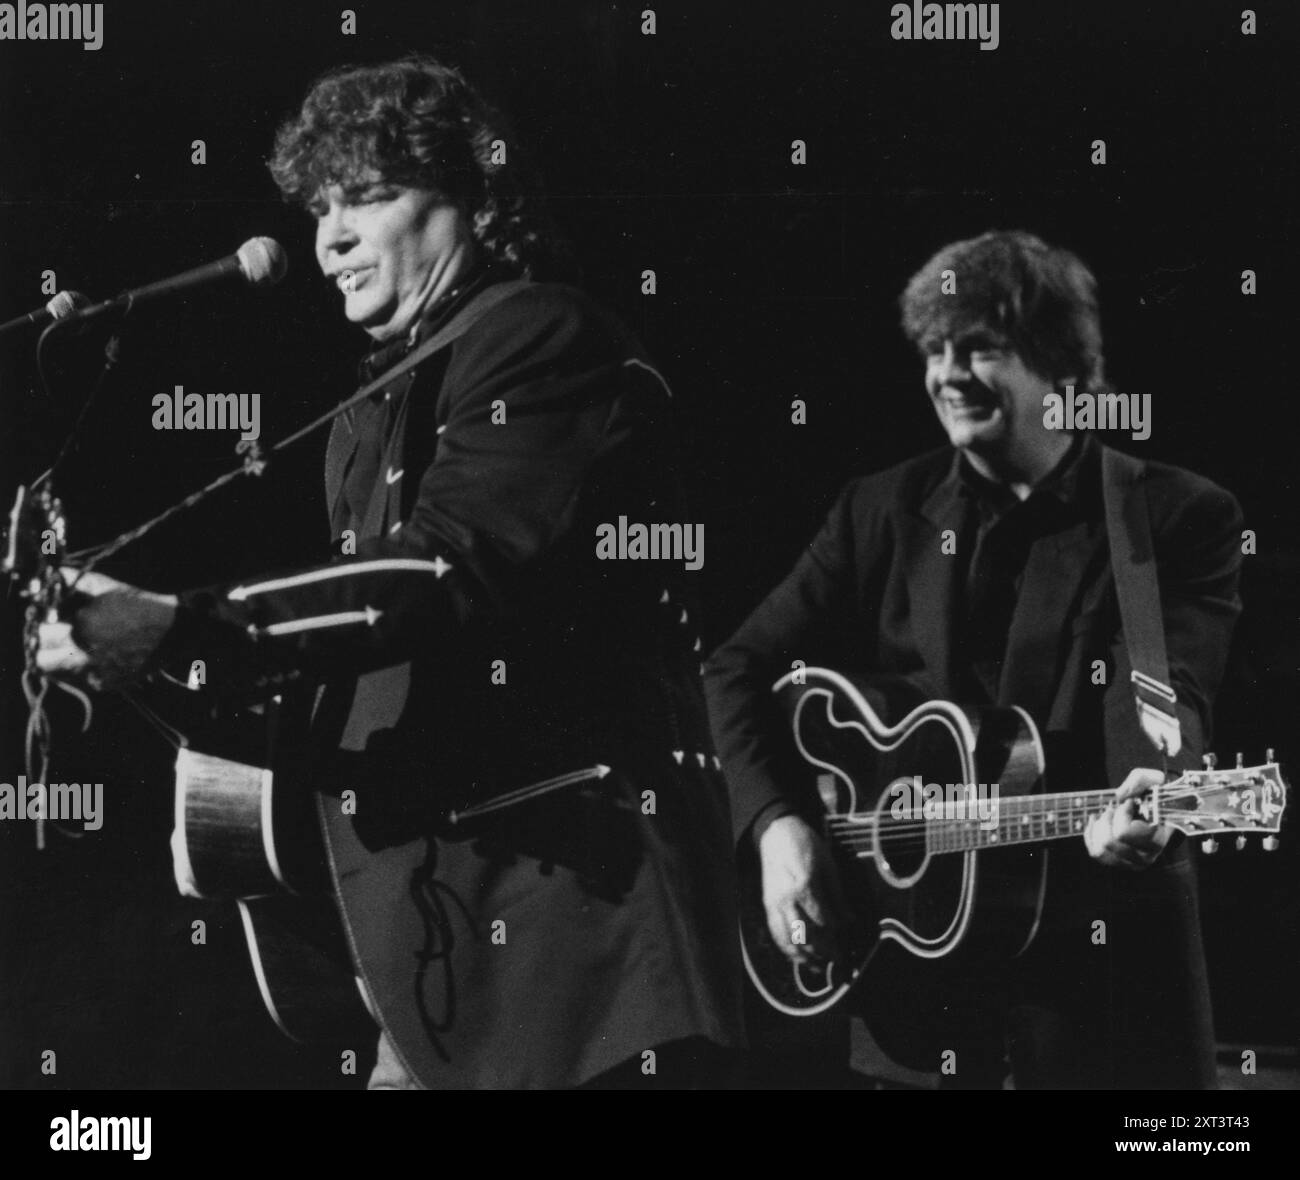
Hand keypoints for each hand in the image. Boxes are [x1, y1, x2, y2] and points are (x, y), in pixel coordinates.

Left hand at [36, 567, 177, 690]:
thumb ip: (71, 581)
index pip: (40, 633)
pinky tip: (95, 655)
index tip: (47, 623)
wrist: (175, 629)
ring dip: (59, 662)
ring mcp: (95, 673)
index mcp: (82, 625)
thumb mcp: (106, 586)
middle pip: (41, 661)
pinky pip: (80, 681)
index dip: (41, 627)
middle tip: (53, 639)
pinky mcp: (107, 684)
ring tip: (74, 648)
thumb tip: (45, 579)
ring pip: (57, 674)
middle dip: (44, 649)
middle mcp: (85, 653)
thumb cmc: (141, 603)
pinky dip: (81, 670)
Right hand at [758, 814, 846, 963]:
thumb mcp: (828, 865)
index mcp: (804, 886)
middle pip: (804, 936)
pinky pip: (775, 933)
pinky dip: (786, 949)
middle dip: (822, 953)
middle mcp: (786, 899)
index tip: (847, 949)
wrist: (776, 833)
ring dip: (803, 957)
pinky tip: (798, 957)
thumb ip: (837, 895)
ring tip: (819, 966)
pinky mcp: (767, 905)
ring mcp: (773, 903)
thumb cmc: (806, 845)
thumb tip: (849, 921)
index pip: (822, 922)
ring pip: (786, 940)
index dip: (835, 939)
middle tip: (838, 962)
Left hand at [1084, 767, 1172, 869]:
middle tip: (1113, 808)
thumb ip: (1140, 781)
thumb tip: (1120, 796)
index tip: (1128, 803)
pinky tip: (1095, 822)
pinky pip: (1095, 853)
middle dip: (1106, 820)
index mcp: (1156, 840)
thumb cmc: (1154, 795)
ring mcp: (1132, 863)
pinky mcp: (1120, 863)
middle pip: (1108, 842)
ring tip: (1105, 815)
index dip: (1120, 814)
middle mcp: (1146, 857)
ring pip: (1100, 850)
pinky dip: (1091, 836)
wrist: (1157, 809)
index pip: (1123, 833)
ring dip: (1098, 828)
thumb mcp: (1152, 780)